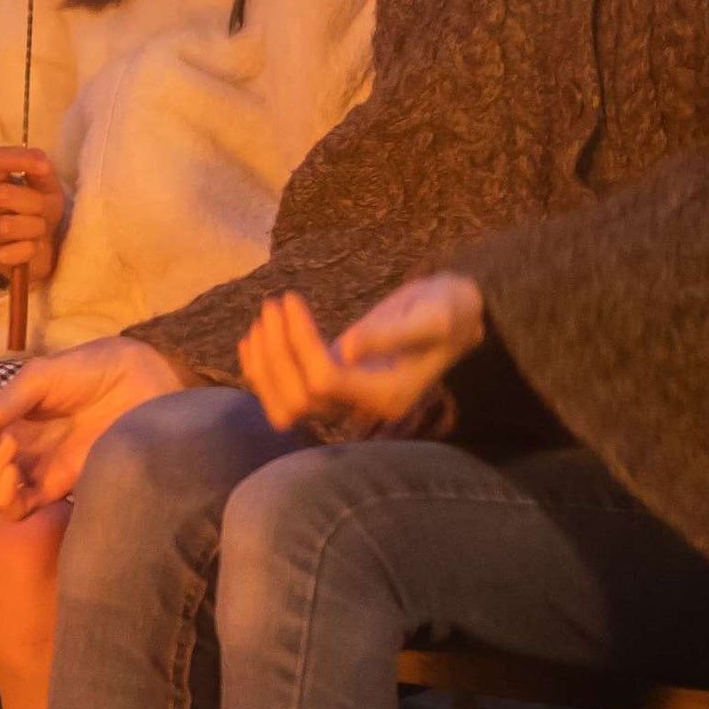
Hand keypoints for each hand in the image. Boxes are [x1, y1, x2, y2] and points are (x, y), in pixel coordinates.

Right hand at [0, 144, 66, 284]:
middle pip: (2, 195)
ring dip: (34, 227)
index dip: (22, 159)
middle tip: (46, 210)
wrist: (40, 250)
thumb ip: (42, 171)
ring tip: (40, 229)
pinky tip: (32, 247)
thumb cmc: (39, 211)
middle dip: (34, 203)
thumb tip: (42, 164)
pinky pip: (12, 253)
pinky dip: (30, 250)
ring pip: (6, 226)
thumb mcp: (45, 186)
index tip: (46, 168)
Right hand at [0, 336, 183, 515]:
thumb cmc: (91, 371)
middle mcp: (11, 447)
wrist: (142, 385)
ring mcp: (33, 470)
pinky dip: (5, 501)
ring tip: (9, 456)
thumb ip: (2, 402)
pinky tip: (16, 480)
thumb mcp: (41, 378)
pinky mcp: (57, 489)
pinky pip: (17, 512)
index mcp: (2, 417)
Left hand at [236, 274, 481, 437]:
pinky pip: (286, 397)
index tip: (291, 300)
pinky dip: (263, 371)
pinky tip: (254, 338)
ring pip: (287, 404)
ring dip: (265, 363)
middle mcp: (364, 407)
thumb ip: (390, 334)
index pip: (324, 381)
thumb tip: (346, 348)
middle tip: (273, 305)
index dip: (299, 343)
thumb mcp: (430, 316)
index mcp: (388, 394)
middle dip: (276, 353)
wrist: (454, 317)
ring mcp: (346, 401)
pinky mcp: (333, 388)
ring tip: (264, 317)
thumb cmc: (447, 311)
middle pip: (299, 399)